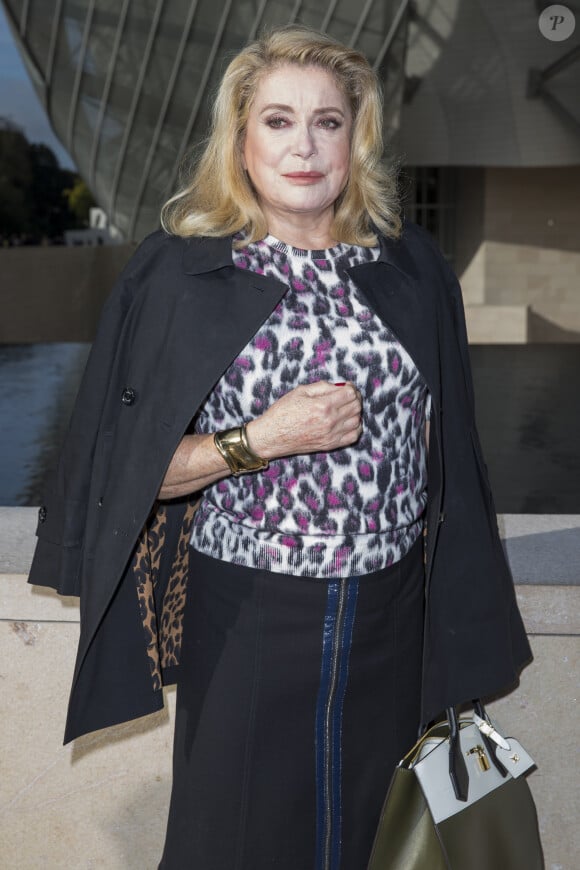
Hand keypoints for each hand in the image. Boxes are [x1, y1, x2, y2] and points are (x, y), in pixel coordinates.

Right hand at [246, 381, 361, 459]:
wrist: (272, 436)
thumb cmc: (282, 412)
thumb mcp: (300, 391)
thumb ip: (322, 387)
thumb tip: (338, 387)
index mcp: (322, 405)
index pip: (351, 394)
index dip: (351, 387)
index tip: (346, 386)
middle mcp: (330, 421)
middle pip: (356, 406)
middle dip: (354, 398)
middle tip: (346, 395)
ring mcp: (331, 435)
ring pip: (357, 420)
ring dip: (354, 412)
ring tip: (344, 408)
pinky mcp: (330, 445)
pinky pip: (353, 436)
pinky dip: (355, 427)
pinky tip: (346, 422)